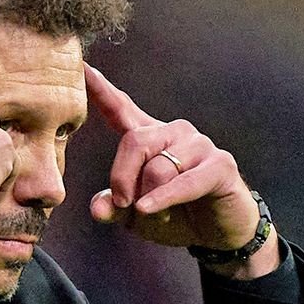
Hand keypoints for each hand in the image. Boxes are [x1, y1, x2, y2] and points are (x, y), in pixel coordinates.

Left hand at [86, 63, 278, 274]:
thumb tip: (98, 208)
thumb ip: (115, 208)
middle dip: (122, 178)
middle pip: (135, 141)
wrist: (219, 235)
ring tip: (154, 215)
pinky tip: (149, 210)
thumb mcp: (137, 215)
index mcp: (151, 138)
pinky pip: (184, 181)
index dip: (102, 90)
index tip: (83, 69)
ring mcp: (199, 145)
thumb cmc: (177, 217)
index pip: (122, 109)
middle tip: (124, 205)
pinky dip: (164, 199)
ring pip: (158, 166)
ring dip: (149, 197)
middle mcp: (174, 133)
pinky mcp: (220, 164)